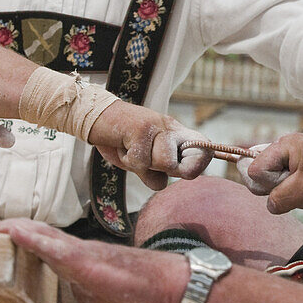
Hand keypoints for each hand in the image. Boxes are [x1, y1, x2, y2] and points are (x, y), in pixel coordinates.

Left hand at [0, 218, 183, 302]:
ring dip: (5, 230)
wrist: (164, 287)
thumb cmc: (134, 294)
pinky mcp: (88, 260)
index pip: (31, 243)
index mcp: (70, 260)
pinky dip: (33, 238)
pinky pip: (56, 247)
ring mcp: (78, 251)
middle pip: (26, 233)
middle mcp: (70, 249)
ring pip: (36, 234)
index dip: (4, 238)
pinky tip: (14, 233)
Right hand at [90, 102, 212, 189]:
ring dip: (143, 166)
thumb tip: (163, 184)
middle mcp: (172, 129)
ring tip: (131, 149)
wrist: (98, 118)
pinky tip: (122, 144)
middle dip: (164, 172)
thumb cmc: (123, 142)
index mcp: (177, 135)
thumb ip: (157, 172)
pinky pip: (140, 162)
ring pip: (165, 164)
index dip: (198, 165)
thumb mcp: (145, 161)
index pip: (205, 149)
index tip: (184, 170)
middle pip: (185, 168)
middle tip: (146, 157)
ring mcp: (158, 127)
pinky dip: (127, 159)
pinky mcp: (142, 127)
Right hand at [241, 133, 302, 213]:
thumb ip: (279, 198)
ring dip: (295, 197)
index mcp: (284, 146)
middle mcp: (286, 153)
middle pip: (264, 180)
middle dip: (281, 191)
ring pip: (278, 191)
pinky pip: (291, 194)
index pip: (253, 169)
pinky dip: (302, 198)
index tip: (286, 183)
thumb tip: (270, 205)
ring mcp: (295, 165)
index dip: (265, 183)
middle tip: (302, 186)